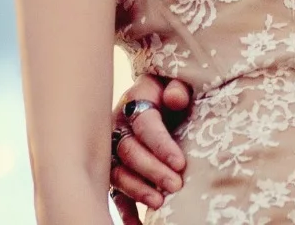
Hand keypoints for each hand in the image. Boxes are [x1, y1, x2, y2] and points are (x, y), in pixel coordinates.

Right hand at [109, 74, 192, 211]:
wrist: (159, 98)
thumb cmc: (171, 93)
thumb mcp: (177, 84)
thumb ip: (178, 88)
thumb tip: (176, 98)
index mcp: (135, 105)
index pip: (145, 125)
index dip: (161, 144)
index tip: (180, 163)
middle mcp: (119, 128)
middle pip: (129, 151)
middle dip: (152, 170)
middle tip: (175, 185)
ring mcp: (114, 152)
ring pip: (118, 173)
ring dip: (137, 189)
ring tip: (159, 203)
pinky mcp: (116, 172)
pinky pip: (116, 192)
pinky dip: (125, 210)